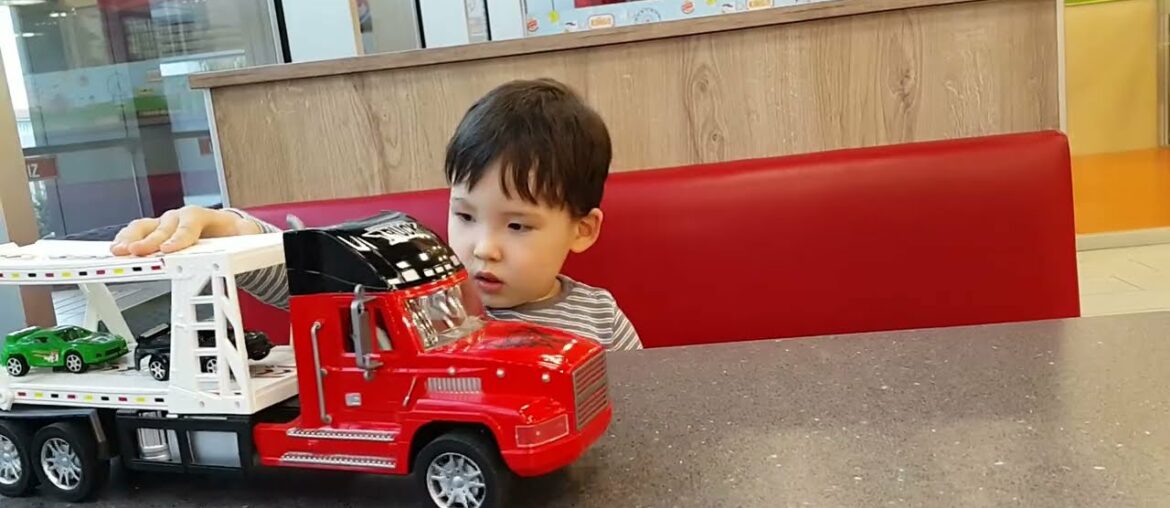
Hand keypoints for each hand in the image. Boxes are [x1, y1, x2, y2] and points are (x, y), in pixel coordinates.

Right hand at [110, 206, 261, 256]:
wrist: (227, 231)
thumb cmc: (233, 234)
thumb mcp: (244, 238)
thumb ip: (247, 240)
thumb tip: (257, 242)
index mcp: (203, 216)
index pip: (190, 223)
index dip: (179, 236)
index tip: (170, 249)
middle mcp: (180, 217)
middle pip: (162, 225)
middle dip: (149, 239)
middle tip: (138, 252)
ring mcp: (165, 224)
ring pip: (144, 227)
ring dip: (131, 239)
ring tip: (119, 251)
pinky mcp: (155, 233)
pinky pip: (136, 233)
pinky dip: (125, 241)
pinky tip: (116, 251)